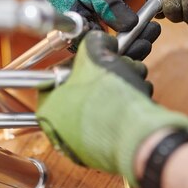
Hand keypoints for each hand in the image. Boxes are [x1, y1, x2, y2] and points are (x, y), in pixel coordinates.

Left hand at [36, 31, 187, 185]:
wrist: (139, 136)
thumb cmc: (110, 100)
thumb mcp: (96, 56)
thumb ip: (93, 42)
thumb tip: (99, 41)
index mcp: (48, 108)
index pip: (60, 73)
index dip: (82, 60)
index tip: (97, 54)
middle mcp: (61, 129)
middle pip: (85, 86)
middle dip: (108, 70)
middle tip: (120, 64)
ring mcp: (84, 141)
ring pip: (104, 98)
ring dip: (122, 82)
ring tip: (132, 77)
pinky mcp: (108, 147)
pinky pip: (115, 115)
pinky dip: (127, 103)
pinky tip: (136, 96)